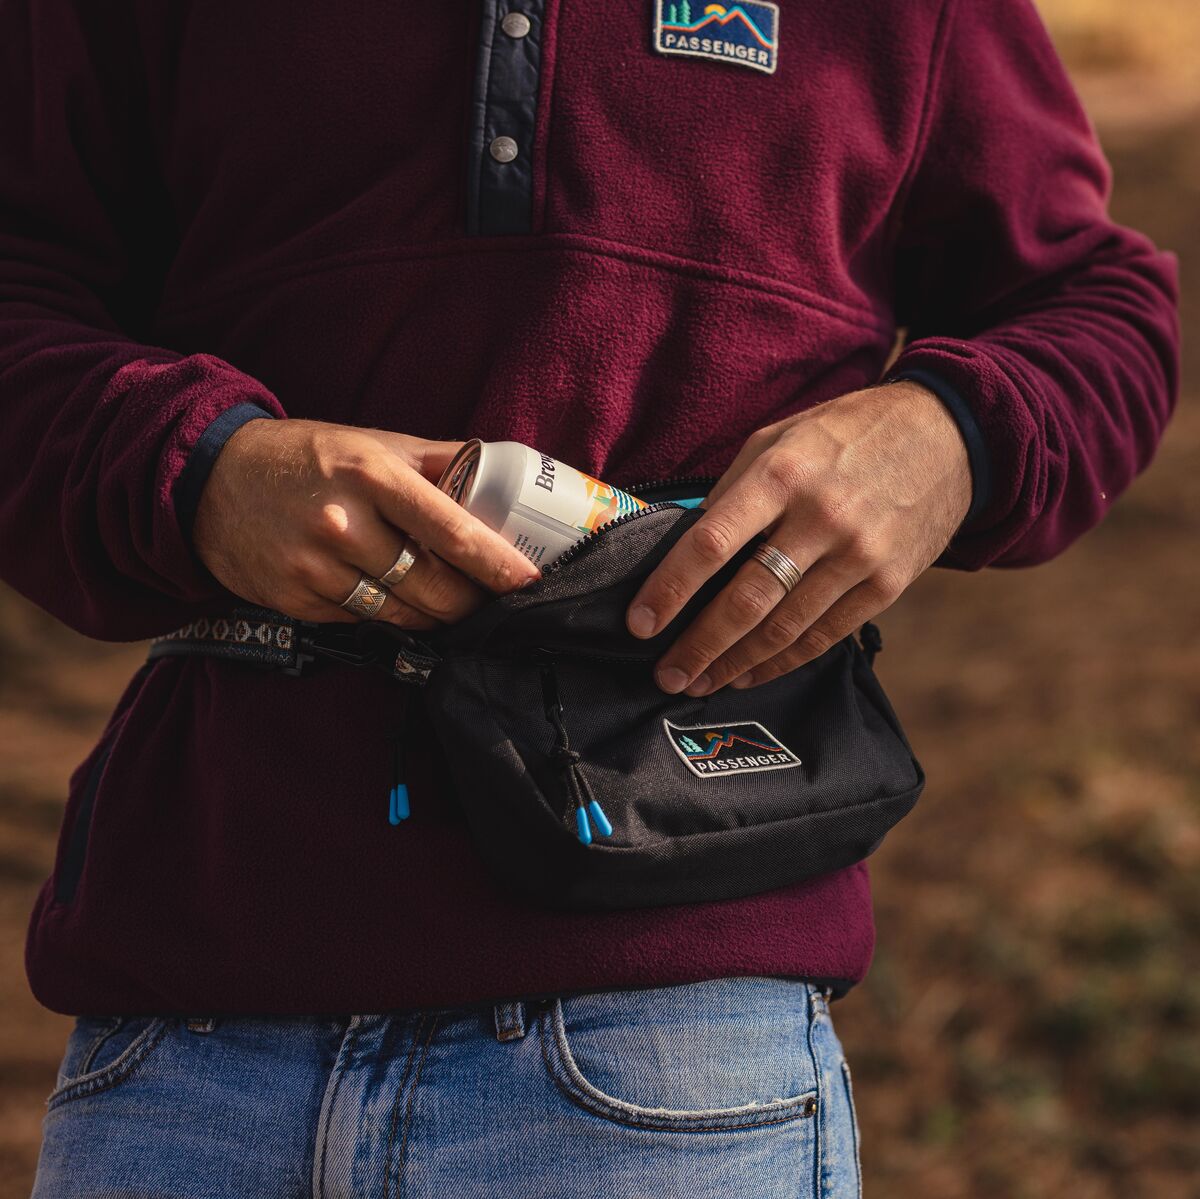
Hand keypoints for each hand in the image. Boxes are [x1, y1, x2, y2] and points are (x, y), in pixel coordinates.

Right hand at [193, 419, 540, 627]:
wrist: (209, 479)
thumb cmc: (307, 457)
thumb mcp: (372, 443)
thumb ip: (437, 460)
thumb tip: (501, 470)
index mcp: (371, 475)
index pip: (451, 530)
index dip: (496, 563)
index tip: (529, 582)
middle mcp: (343, 523)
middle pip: (433, 586)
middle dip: (471, 600)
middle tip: (490, 599)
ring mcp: (314, 567)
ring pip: (401, 614)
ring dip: (435, 616)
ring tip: (449, 604)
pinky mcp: (294, 600)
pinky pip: (361, 622)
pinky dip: (387, 617)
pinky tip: (394, 601)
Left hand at [624, 381, 972, 691]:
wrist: (948, 435)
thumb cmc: (846, 434)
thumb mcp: (781, 437)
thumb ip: (733, 490)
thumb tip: (685, 547)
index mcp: (782, 473)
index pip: (711, 543)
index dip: (670, 589)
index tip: (640, 623)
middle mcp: (820, 517)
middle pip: (745, 598)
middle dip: (698, 645)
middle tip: (664, 675)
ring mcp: (859, 555)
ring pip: (783, 628)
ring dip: (734, 663)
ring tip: (697, 682)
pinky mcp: (887, 584)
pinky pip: (824, 636)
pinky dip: (781, 662)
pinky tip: (748, 674)